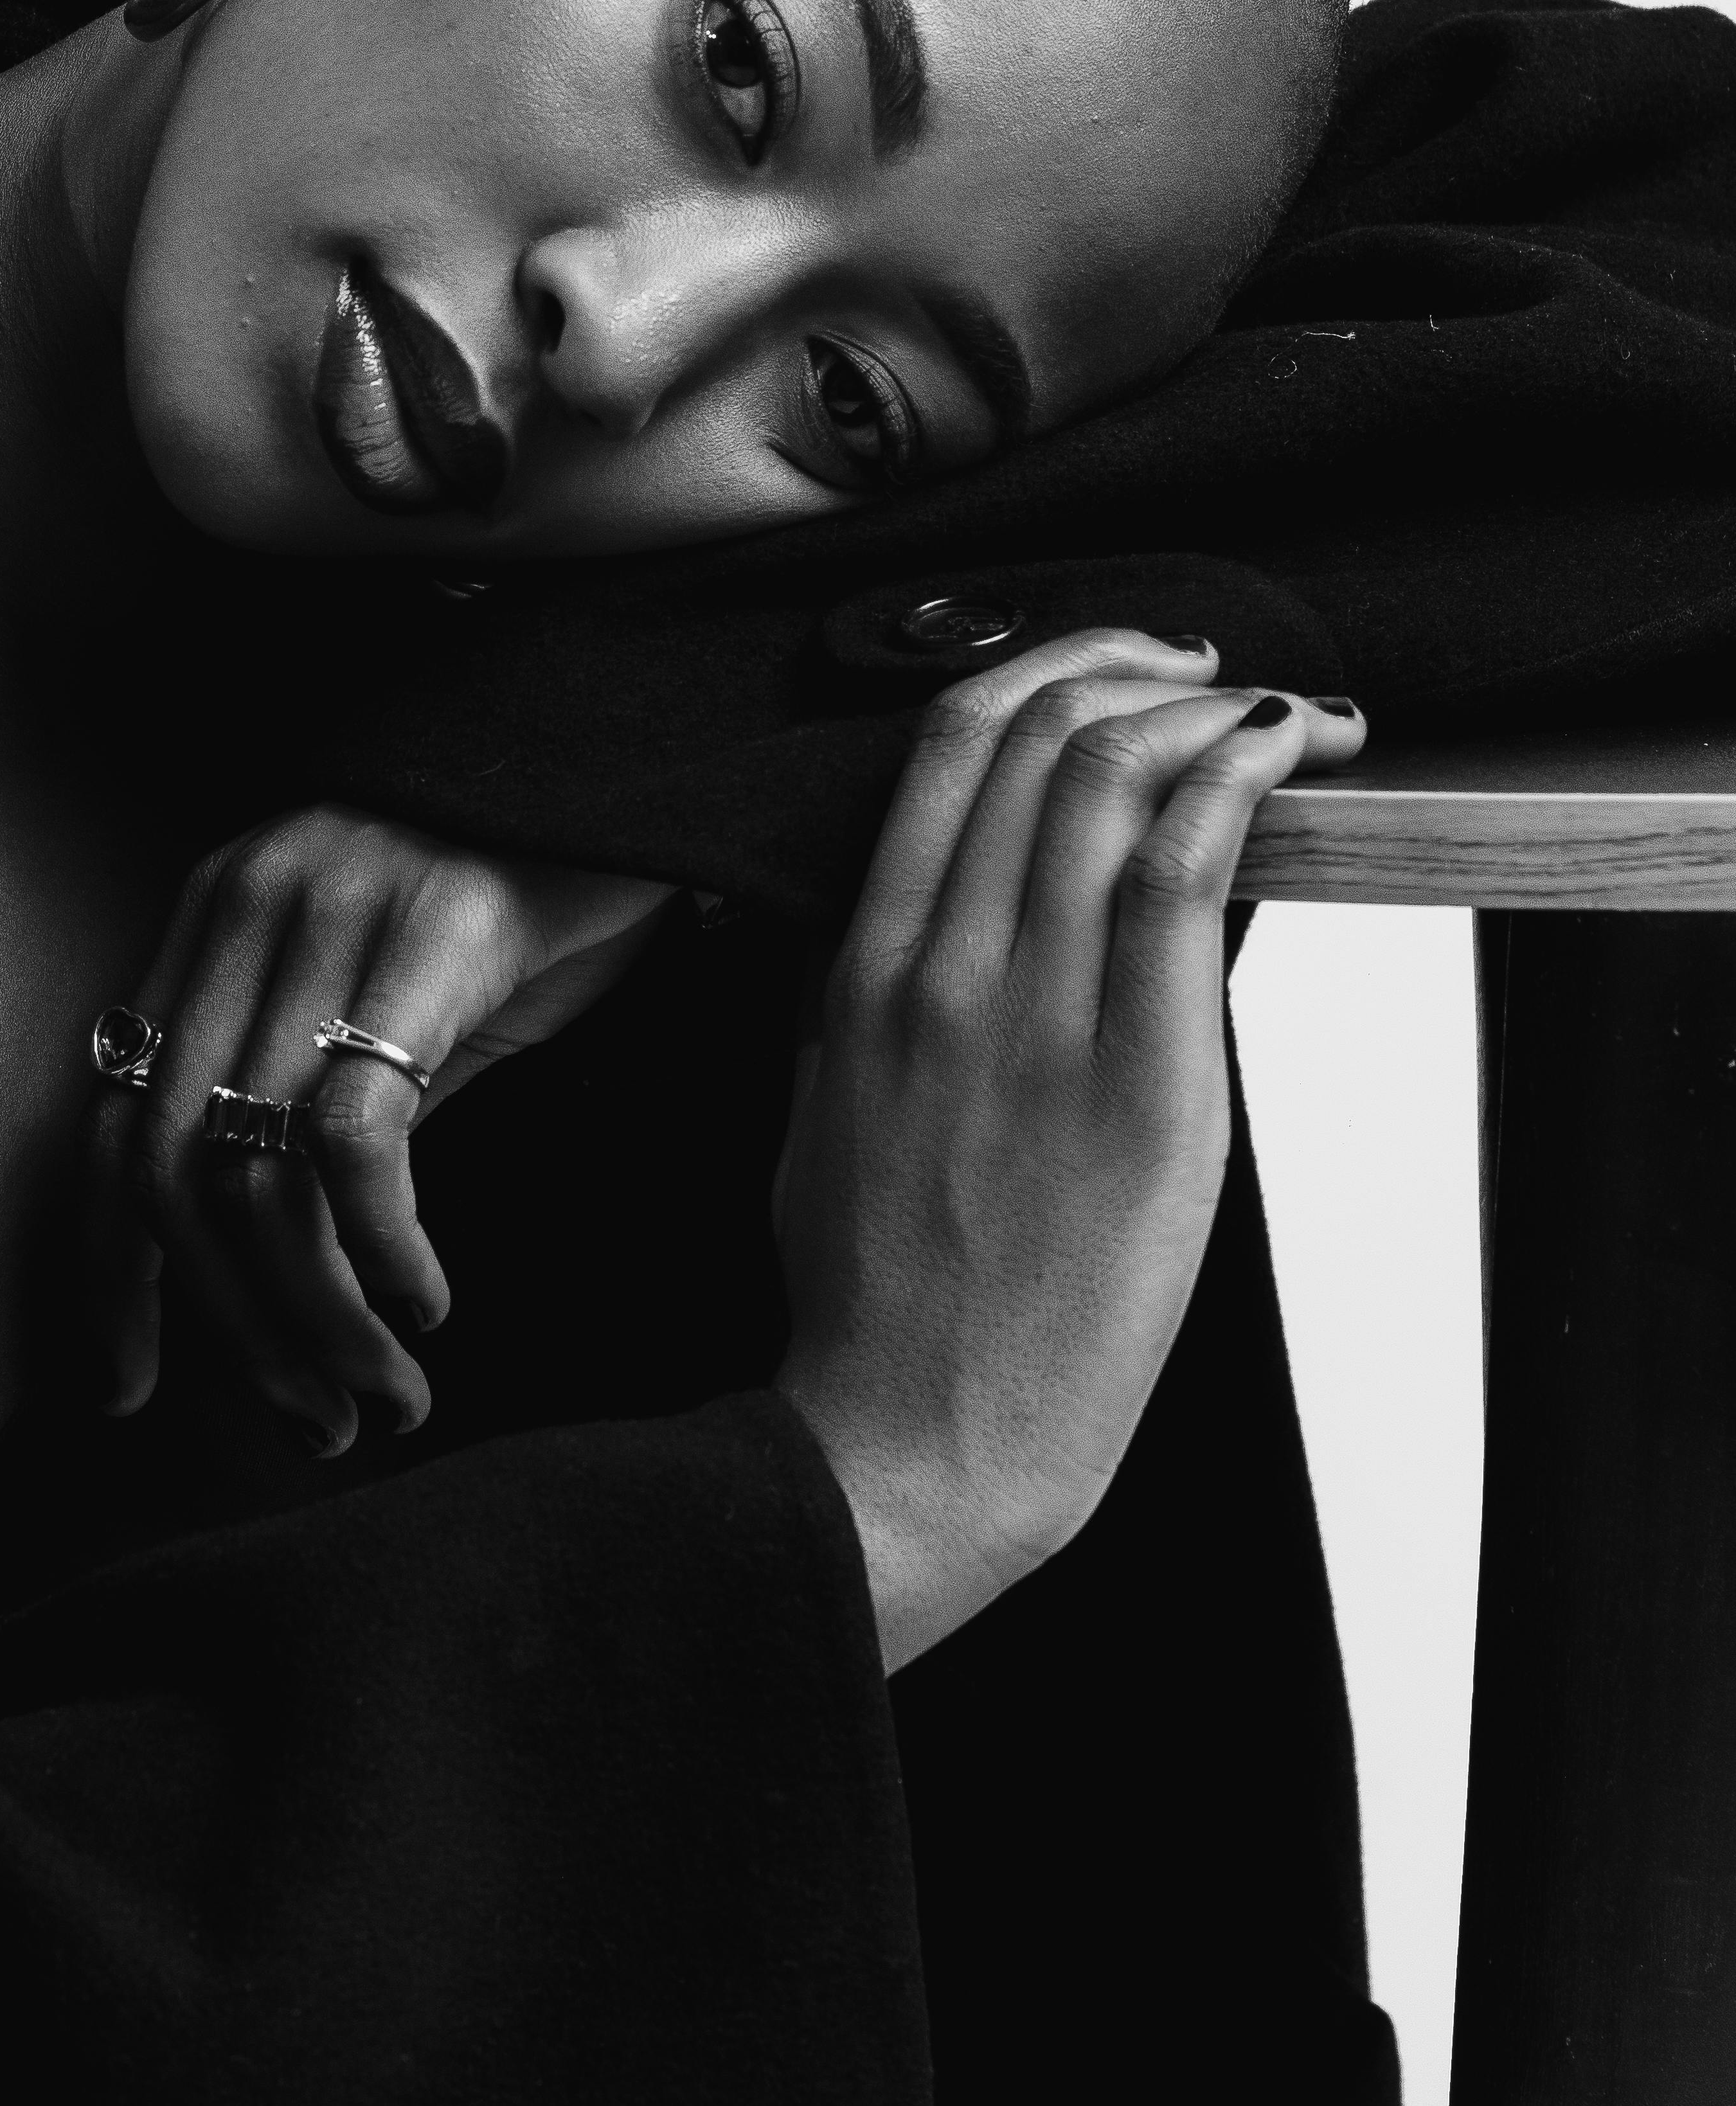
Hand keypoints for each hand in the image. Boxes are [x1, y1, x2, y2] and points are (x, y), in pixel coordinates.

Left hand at [85, 808, 674, 1448]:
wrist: (638, 777)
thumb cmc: (526, 902)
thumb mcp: (395, 1003)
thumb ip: (318, 1109)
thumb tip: (274, 1281)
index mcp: (215, 917)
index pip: (110, 1120)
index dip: (109, 1272)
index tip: (132, 1388)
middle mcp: (250, 903)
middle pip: (172, 1164)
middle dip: (228, 1325)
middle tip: (306, 1422)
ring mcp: (334, 905)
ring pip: (260, 1168)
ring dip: (316, 1320)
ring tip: (382, 1398)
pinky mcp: (432, 925)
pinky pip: (358, 1135)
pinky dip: (381, 1249)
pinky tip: (424, 1302)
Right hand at [773, 628, 1364, 1670]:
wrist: (908, 1441)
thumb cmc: (873, 1297)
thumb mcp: (824, 1103)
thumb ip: (871, 994)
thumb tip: (928, 915)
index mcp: (864, 971)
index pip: (952, 747)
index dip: (1050, 666)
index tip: (1121, 665)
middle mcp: (944, 969)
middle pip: (1039, 733)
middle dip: (1140, 665)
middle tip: (1211, 669)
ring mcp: (1037, 1022)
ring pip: (1113, 779)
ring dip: (1211, 709)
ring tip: (1276, 709)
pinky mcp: (1140, 1089)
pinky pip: (1179, 880)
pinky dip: (1237, 781)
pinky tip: (1281, 754)